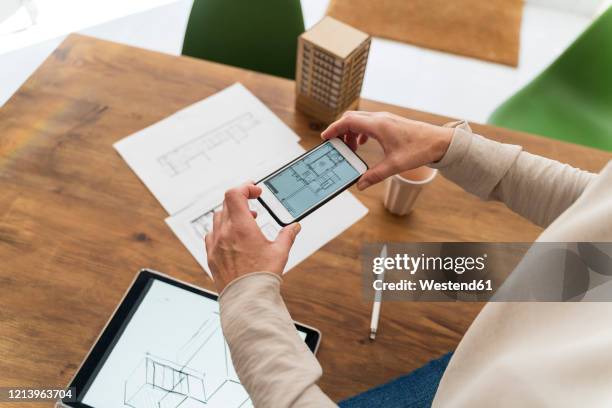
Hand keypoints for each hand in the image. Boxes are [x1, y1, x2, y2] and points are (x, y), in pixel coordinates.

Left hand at [204, 183, 301, 291]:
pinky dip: (221, 229)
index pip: (235, 194)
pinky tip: (231, 237)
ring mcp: (215, 244)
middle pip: (227, 203)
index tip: (256, 191)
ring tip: (245, 221)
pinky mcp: (211, 256)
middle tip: (253, 203)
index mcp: (241, 227)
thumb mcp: (279, 252)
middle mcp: (225, 233)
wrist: (247, 299)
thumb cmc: (262, 277)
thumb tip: (294, 227)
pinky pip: (211, 234)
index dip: (245, 187)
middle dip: (241, 199)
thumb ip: (287, 235)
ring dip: (231, 213)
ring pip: (218, 217)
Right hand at [321, 111, 452, 189]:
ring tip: (350, 148)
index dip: (334, 129)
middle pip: (351, 118)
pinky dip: (360, 131)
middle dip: (340, 131)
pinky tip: (362, 143)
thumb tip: (360, 185)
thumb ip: (375, 175)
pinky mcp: (390, 122)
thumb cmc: (420, 149)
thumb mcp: (395, 165)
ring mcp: (385, 119)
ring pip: (360, 119)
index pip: (348, 121)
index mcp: (378, 125)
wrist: (439, 141)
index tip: (325, 138)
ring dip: (350, 131)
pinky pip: (368, 122)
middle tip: (336, 146)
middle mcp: (380, 118)